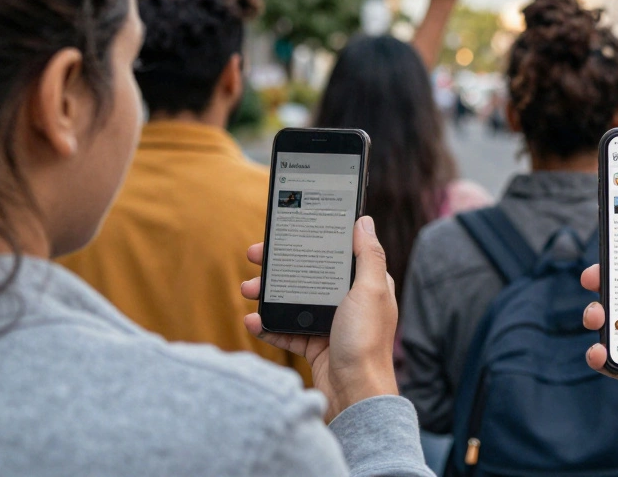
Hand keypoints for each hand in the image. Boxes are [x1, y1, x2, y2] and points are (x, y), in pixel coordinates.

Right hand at [241, 216, 398, 421]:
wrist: (355, 395)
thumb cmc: (366, 342)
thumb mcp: (370, 291)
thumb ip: (368, 256)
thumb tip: (363, 221)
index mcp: (366, 285)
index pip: (336, 253)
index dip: (312, 240)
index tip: (286, 231)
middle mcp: (350, 302)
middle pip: (310, 275)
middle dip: (280, 266)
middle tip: (252, 256)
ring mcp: (331, 325)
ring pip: (294, 301)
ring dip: (269, 294)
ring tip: (246, 290)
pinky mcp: (316, 347)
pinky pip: (287, 330)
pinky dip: (268, 325)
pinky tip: (252, 321)